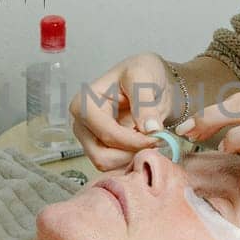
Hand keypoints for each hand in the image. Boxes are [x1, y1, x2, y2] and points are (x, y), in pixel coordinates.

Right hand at [67, 51, 180, 171]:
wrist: (153, 81)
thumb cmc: (143, 73)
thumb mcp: (143, 75)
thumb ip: (145, 102)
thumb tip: (150, 129)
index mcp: (84, 103)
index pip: (107, 134)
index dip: (135, 141)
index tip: (159, 137)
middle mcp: (81, 125)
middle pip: (103, 156)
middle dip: (132, 153)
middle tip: (157, 141)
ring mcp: (89, 140)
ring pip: (109, 165)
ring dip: (134, 158)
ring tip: (152, 140)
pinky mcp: (101, 150)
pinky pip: (116, 166)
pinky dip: (133, 160)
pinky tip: (146, 145)